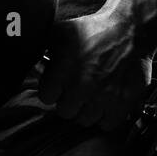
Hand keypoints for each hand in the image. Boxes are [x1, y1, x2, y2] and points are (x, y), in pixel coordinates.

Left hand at [37, 10, 151, 131]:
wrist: (130, 30)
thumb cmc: (92, 30)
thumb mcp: (60, 32)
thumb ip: (41, 48)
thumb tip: (26, 59)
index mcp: (63, 70)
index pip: (46, 97)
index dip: (51, 88)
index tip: (59, 83)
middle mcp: (81, 87)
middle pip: (64, 111)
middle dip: (68, 100)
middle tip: (76, 88)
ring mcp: (103, 98)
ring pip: (84, 120)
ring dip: (85, 109)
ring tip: (90, 95)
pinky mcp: (122, 104)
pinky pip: (105, 124)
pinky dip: (104, 116)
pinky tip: (104, 102)